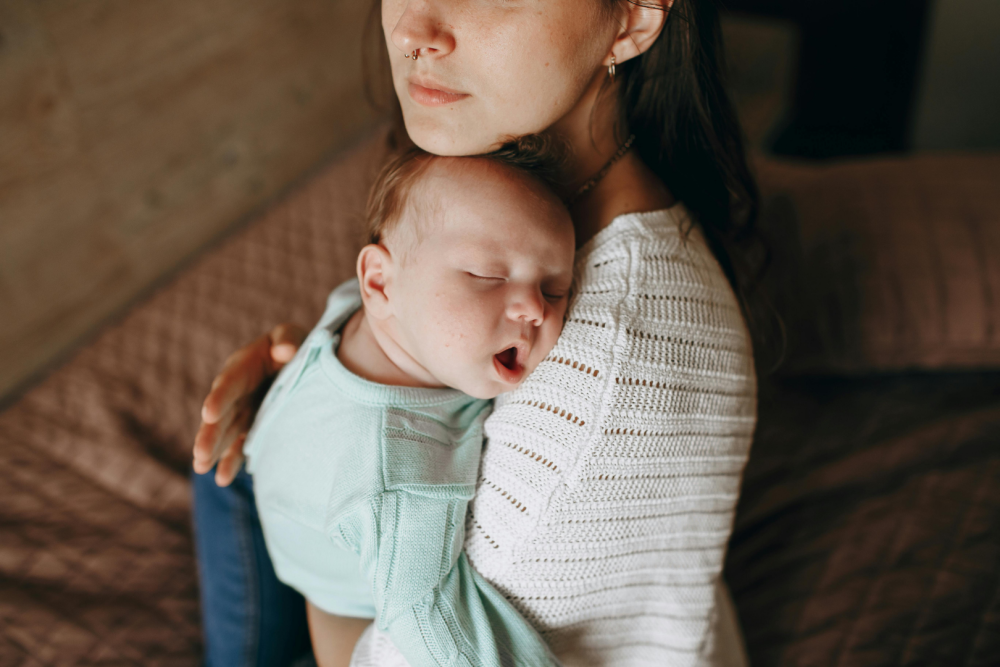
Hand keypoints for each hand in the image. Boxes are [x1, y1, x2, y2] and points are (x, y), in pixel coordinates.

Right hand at [192, 323, 306, 485]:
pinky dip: (230, 461)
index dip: (220, 398)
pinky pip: (239, 446)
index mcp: (243, 367)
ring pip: (225, 434)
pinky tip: (221, 478)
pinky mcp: (250, 428)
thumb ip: (287, 340)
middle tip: (200, 453)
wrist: (300, 362)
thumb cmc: (293, 346)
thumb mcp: (291, 335)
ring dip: (214, 451)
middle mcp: (236, 392)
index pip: (229, 383)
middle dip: (210, 434)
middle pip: (221, 415)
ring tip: (201, 467)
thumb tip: (284, 352)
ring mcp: (241, 413)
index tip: (209, 414)